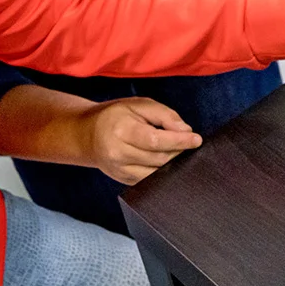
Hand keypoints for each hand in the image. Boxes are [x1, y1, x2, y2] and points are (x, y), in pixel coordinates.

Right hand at [74, 97, 202, 184]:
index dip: (179, 141)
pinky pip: (150, 180)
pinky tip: (167, 161)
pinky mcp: (123, 181)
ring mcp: (120, 171)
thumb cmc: (115, 116)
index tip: (197, 139)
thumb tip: (185, 130)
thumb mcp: (138, 105)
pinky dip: (163, 172)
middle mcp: (118, 154)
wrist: (87, 135)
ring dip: (173, 163)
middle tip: (188, 141)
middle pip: (159, 158)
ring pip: (157, 173)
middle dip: (179, 151)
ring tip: (177, 150)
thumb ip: (164, 115)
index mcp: (121, 130)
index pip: (155, 140)